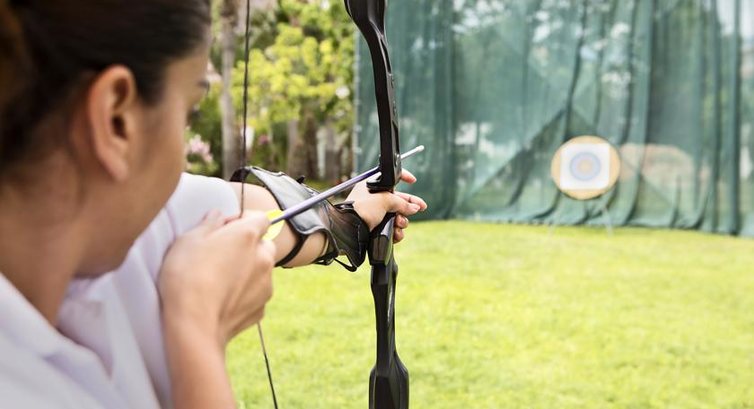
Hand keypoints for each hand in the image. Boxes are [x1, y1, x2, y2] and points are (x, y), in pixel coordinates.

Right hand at [158, 210, 276, 346]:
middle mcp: (263, 257)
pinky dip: (244, 292)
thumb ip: (208, 223)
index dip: (243, 219)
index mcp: (248, 235)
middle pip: (263, 243)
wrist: (194, 324)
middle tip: (221, 253)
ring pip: (261, 270)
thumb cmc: (187, 276)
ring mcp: (266, 284)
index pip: (260, 217)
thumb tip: (218, 216)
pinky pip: (255, 293)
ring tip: (218, 279)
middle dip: (248, 245)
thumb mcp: (188, 240)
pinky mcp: (261, 308)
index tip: (226, 227)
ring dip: (247, 269)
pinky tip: (221, 299)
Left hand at [347, 169, 427, 242]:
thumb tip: (414, 208)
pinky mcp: (375, 228)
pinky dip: (395, 232)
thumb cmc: (362, 209)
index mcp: (372, 186)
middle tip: (421, 208)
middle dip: (408, 206)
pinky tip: (396, 234)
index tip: (413, 181)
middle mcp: (373, 199)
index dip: (403, 178)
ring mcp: (374, 214)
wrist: (349, 230)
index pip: (390, 179)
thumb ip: (401, 202)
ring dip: (401, 221)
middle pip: (397, 201)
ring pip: (396, 216)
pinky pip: (391, 228)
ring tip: (399, 223)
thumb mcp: (384, 200)